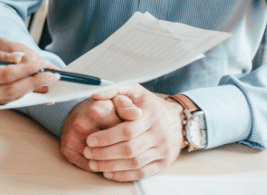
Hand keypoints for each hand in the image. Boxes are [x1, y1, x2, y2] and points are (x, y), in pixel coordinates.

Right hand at [0, 40, 57, 105]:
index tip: (43, 64)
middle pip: (10, 91)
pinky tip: (27, 87)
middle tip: (54, 76)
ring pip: (6, 99)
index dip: (26, 70)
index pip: (5, 75)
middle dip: (34, 83)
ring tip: (46, 82)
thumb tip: (18, 58)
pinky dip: (15, 94)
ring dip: (28, 91)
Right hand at [59, 93, 137, 172]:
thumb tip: (137, 114)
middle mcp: (80, 125)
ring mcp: (71, 139)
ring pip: (100, 162)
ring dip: (112, 163)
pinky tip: (106, 161)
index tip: (135, 136)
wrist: (78, 115)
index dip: (132, 137)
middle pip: (111, 150)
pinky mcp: (67, 151)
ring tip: (118, 155)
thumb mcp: (116, 103)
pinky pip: (90, 167)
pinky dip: (100, 167)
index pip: (122, 133)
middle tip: (128, 149)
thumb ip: (127, 107)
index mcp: (95, 112)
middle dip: (122, 152)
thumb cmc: (101, 110)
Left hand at [71, 85, 185, 181]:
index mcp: (150, 117)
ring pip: (135, 163)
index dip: (107, 137)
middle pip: (129, 149)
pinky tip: (109, 173)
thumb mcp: (134, 91)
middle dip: (105, 153)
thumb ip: (115, 90)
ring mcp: (162, 151)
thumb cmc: (150, 105)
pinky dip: (124, 175)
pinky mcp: (163, 163)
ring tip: (93, 164)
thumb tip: (96, 94)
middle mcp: (158, 135)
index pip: (127, 131)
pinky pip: (142, 173)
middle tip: (88, 153)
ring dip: (111, 166)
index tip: (90, 140)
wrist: (178, 120)